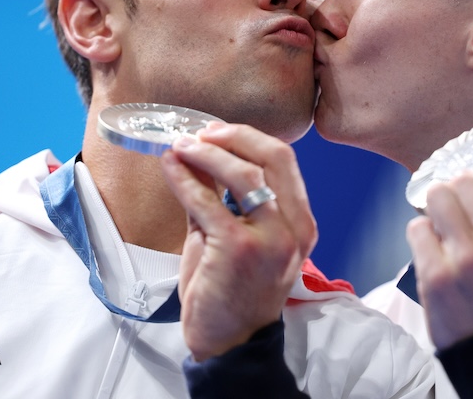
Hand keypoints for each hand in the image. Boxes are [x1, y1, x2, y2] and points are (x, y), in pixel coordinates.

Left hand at [159, 123, 317, 360]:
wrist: (230, 340)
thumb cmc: (235, 289)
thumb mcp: (239, 236)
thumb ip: (225, 197)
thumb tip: (201, 153)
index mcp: (301, 223)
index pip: (284, 161)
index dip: (248, 138)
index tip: (217, 132)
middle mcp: (294, 228)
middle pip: (273, 157)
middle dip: (232, 137)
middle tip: (199, 133)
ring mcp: (270, 238)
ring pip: (243, 173)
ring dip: (206, 154)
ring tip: (181, 147)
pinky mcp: (238, 248)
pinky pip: (207, 201)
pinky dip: (185, 179)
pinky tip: (171, 169)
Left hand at [406, 169, 472, 349]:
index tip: (472, 192)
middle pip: (461, 183)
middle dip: (453, 192)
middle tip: (452, 210)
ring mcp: (466, 260)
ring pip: (436, 198)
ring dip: (435, 209)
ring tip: (442, 229)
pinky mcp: (435, 276)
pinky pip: (417, 228)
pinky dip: (422, 235)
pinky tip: (433, 251)